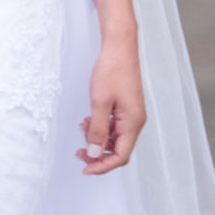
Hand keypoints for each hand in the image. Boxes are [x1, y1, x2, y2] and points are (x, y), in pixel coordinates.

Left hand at [76, 39, 146, 175]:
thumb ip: (97, 129)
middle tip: (79, 153)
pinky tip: (88, 120)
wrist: (119, 46)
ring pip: (115, 137)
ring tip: (81, 133)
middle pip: (119, 149)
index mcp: (133, 123)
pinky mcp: (126, 105)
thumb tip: (94, 153)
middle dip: (98, 154)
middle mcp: (135, 121)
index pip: (121, 156)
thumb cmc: (112, 70)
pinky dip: (101, 126)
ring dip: (98, 139)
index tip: (86, 168)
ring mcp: (131, 113)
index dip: (103, 166)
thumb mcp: (100, 101)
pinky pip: (114, 124)